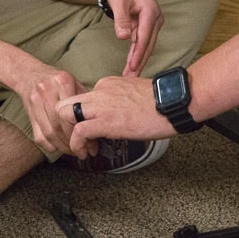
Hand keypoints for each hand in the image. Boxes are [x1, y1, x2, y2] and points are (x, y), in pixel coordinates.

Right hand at [22, 63, 83, 156]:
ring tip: (73, 152)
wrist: (29, 73)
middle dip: (73, 143)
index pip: (73, 112)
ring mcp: (36, 102)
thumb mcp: (72, 82)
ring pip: (49, 133)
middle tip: (83, 152)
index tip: (91, 143)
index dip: (82, 132)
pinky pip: (39, 136)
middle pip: (60, 125)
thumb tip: (99, 121)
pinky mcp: (29, 113)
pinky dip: (50, 146)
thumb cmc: (56, 80)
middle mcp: (47, 90)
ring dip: (63, 147)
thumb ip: (84, 99)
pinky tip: (60, 148)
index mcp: (62, 81)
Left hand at [58, 75, 173, 155]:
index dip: (81, 117)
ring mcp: (101, 104)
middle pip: (65, 102)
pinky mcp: (106, 120)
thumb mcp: (134, 95)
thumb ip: (119, 101)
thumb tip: (116, 115)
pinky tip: (84, 153)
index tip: (88, 131)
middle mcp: (100, 90)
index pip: (81, 98)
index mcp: (108, 84)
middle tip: (76, 139)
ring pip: (64, 113)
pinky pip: (78, 131)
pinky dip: (77, 145)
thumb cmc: (163, 102)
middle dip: (65, 123)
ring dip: (67, 134)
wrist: (174, 102)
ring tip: (80, 149)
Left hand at [106, 0, 164, 75]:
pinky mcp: (147, 27)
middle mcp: (155, 19)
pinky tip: (131, 66)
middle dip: (140, 61)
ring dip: (138, 61)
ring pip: (146, 46)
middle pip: (148, 44)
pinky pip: (142, 43)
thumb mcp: (118, 0)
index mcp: (150, 11)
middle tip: (131, 78)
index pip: (145, 36)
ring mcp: (152, 24)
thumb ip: (121, 17)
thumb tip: (123, 37)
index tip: (132, 66)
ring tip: (130, 76)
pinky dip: (137, 54)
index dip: (139, 52)